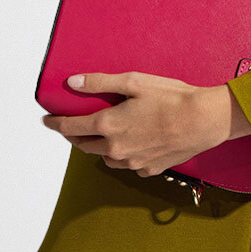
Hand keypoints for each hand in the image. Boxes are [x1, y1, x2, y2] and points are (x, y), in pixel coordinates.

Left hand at [40, 71, 250, 177]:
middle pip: (84, 145)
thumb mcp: (133, 81)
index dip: (55, 124)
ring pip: (106, 157)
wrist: (204, 120)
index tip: (46, 121)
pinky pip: (129, 165)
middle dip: (74, 136)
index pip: (70, 128)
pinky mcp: (149, 169)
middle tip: (72, 127)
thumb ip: (100, 83)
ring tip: (105, 134)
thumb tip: (73, 83)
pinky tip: (134, 143)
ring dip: (100, 146)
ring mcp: (132, 162)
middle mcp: (116, 147)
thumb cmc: (172, 97)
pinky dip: (125, 155)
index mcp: (108, 125)